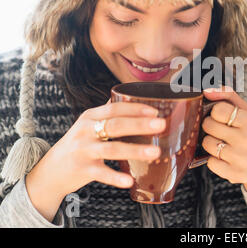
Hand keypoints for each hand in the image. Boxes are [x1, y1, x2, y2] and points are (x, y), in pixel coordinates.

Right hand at [25, 99, 164, 221]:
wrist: (51, 170)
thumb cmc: (78, 143)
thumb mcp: (89, 124)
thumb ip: (108, 114)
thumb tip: (134, 100)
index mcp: (90, 116)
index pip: (115, 109)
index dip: (135, 109)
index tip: (155, 111)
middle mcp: (85, 131)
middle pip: (115, 125)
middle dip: (140, 124)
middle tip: (161, 125)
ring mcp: (83, 150)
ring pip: (112, 149)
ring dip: (135, 150)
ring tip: (155, 152)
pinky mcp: (82, 169)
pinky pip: (101, 173)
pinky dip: (116, 177)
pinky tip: (130, 181)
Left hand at [201, 86, 246, 198]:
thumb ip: (228, 96)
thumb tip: (207, 91)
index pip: (218, 110)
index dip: (215, 112)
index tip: (222, 117)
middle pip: (209, 125)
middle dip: (210, 126)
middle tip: (219, 130)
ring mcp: (242, 158)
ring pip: (207, 144)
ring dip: (211, 143)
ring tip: (222, 144)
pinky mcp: (235, 174)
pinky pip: (210, 163)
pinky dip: (214, 160)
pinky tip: (225, 158)